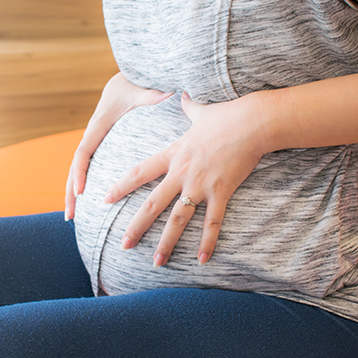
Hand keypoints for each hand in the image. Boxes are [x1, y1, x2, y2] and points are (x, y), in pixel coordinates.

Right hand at [65, 73, 171, 219]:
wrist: (127, 79)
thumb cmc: (134, 84)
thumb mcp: (143, 89)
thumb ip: (153, 94)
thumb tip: (167, 93)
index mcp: (99, 124)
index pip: (84, 152)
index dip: (80, 172)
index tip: (82, 191)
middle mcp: (92, 135)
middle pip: (75, 167)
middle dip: (71, 191)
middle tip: (70, 215)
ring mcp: (95, 141)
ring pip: (77, 170)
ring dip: (72, 194)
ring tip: (71, 218)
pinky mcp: (100, 146)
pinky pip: (88, 168)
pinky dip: (82, 186)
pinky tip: (84, 205)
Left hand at [103, 91, 269, 266]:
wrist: (252, 123)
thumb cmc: (227, 115)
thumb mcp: (201, 111)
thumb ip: (188, 107)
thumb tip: (183, 95)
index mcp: (173, 154)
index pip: (139, 172)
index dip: (121, 187)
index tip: (105, 199)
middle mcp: (182, 173)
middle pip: (152, 204)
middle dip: (136, 226)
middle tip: (123, 245)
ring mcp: (200, 185)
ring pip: (177, 219)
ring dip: (166, 243)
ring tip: (156, 262)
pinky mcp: (221, 192)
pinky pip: (212, 222)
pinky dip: (207, 242)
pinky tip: (201, 260)